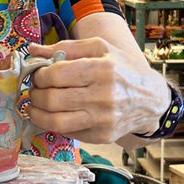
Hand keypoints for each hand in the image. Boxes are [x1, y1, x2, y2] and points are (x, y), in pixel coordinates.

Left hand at [26, 39, 169, 144]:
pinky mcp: (102, 137)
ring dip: (37, 113)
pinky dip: (54, 123)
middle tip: (35, 90)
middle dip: (35, 94)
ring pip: (56, 121)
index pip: (56, 74)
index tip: (38, 74)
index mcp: (102, 69)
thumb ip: (65, 47)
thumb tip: (33, 50)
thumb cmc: (122, 69)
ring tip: (36, 104)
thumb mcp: (100, 48)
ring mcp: (103, 120)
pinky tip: (55, 113)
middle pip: (52, 99)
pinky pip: (67, 132)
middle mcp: (104, 96)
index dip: (40, 75)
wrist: (151, 99)